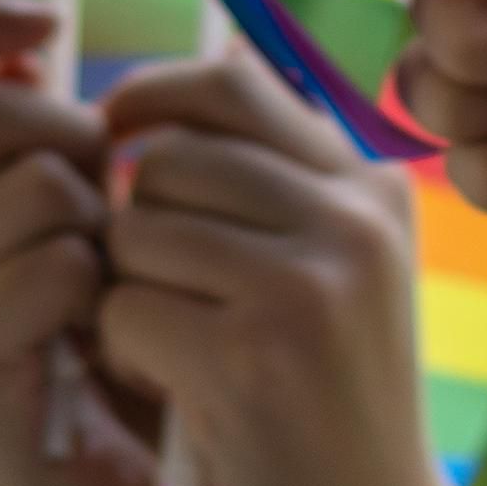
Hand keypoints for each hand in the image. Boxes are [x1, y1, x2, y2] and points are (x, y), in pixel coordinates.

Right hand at [0, 0, 149, 485]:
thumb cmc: (98, 372)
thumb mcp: (65, 236)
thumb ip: (35, 150)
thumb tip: (28, 42)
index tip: (52, 20)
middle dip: (78, 141)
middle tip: (107, 216)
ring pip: (34, 183)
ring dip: (100, 230)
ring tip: (104, 298)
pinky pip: (54, 266)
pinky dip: (102, 299)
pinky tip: (100, 349)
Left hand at [96, 50, 440, 485]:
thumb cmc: (321, 402)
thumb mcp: (324, 273)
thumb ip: (268, 183)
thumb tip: (170, 83)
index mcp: (371, 191)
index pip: (232, 84)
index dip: (152, 96)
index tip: (116, 132)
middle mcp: (355, 223)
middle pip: (168, 158)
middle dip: (135, 224)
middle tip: (162, 295)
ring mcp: (311, 286)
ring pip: (136, 231)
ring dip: (126, 293)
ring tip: (175, 350)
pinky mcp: (256, 355)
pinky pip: (125, 307)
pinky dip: (125, 355)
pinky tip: (174, 394)